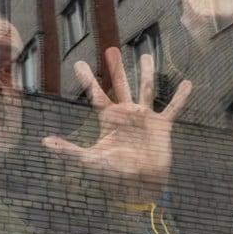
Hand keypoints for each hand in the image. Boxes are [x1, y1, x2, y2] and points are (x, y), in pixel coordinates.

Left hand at [42, 47, 191, 202]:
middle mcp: (126, 114)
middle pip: (120, 85)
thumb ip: (68, 149)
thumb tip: (44, 142)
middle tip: (111, 50)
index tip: (78, 63)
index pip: (96, 94)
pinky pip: (173, 108)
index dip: (87, 79)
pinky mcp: (162, 125)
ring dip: (147, 73)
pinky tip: (188, 84)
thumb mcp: (89, 159)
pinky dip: (181, 97)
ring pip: (146, 89)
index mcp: (109, 119)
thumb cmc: (114, 173)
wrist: (140, 183)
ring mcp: (145, 118)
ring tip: (147, 56)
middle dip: (115, 68)